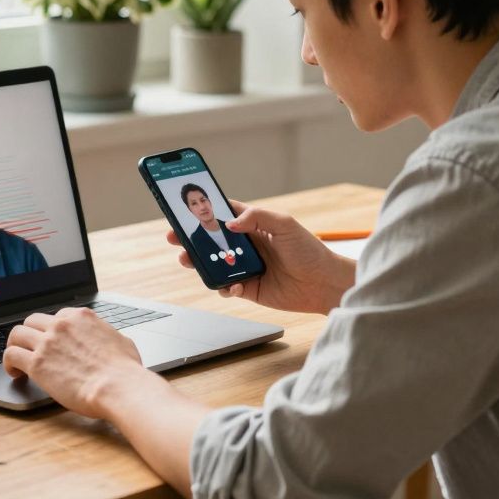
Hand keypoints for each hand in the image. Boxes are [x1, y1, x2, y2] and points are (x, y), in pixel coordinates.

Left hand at [3, 308, 147, 417]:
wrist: (118, 386)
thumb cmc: (125, 370)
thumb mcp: (121, 341)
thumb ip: (107, 336)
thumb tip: (109, 341)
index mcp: (81, 317)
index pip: (56, 316)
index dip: (51, 330)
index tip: (51, 342)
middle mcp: (61, 325)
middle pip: (32, 321)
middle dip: (30, 334)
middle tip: (31, 348)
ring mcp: (47, 342)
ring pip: (16, 334)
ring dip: (15, 346)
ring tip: (16, 359)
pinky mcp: (37, 363)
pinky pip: (11, 355)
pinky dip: (9, 363)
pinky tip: (15, 373)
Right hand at [166, 200, 354, 314]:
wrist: (323, 284)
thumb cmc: (309, 251)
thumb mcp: (285, 224)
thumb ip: (257, 216)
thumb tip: (230, 222)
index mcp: (254, 225)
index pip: (223, 214)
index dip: (203, 212)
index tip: (184, 210)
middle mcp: (246, 245)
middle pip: (211, 240)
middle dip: (191, 239)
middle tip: (175, 238)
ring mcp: (245, 267)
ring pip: (214, 264)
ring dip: (199, 262)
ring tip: (189, 260)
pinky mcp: (248, 288)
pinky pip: (226, 287)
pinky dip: (223, 287)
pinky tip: (232, 285)